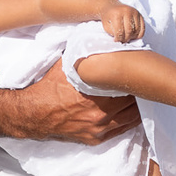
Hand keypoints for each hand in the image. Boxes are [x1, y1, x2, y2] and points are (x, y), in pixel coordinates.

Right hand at [0, 58, 140, 144]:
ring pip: (131, 119)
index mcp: (98, 95)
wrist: (33, 113)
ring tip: (139, 96)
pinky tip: (129, 111)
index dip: (136, 77)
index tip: (140, 69)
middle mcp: (102, 115)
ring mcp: (99, 129)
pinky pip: (120, 130)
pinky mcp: (95, 139)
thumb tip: (99, 37)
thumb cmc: (49, 86)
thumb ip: (85, 53)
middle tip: (142, 82)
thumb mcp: (67, 64)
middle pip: (134, 104)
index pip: (128, 86)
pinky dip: (126, 121)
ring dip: (136, 107)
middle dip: (139, 92)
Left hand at [97, 1, 144, 43]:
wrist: (111, 6)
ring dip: (132, 37)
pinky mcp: (140, 14)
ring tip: (126, 37)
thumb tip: (121, 40)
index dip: (118, 39)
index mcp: (117, 14)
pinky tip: (132, 35)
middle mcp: (127, 11)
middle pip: (129, 31)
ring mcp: (135, 12)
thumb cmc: (108, 17)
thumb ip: (113, 33)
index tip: (116, 40)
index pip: (120, 31)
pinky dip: (138, 34)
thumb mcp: (106, 25)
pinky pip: (142, 28)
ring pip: (137, 30)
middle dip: (126, 39)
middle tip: (122, 40)